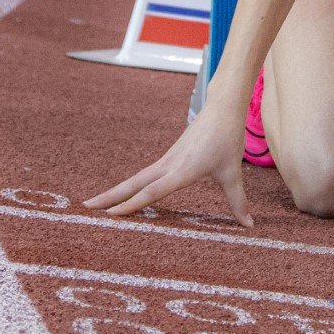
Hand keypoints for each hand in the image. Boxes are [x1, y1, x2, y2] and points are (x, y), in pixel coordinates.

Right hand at [84, 96, 252, 225]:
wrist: (222, 108)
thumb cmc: (227, 139)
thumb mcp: (233, 173)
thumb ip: (238, 201)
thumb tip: (248, 225)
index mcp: (183, 170)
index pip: (153, 191)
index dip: (132, 204)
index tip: (109, 215)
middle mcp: (170, 165)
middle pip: (135, 183)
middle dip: (110, 197)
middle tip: (85, 208)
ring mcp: (166, 160)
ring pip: (137, 178)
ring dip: (116, 190)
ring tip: (95, 203)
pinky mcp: (168, 157)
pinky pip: (145, 174)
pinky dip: (130, 184)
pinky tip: (123, 192)